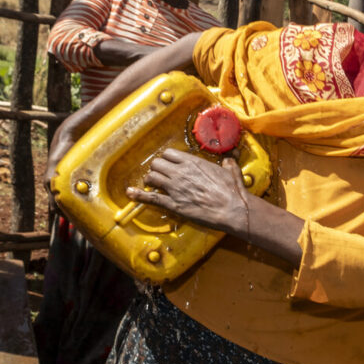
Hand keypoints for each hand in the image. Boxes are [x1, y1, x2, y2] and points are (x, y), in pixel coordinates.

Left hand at [127, 148, 251, 236]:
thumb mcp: (231, 170)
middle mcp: (180, 172)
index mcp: (193, 162)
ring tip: (151, 183)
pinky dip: (139, 195)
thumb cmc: (234, 190)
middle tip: (160, 174)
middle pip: (157, 164)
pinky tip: (130, 193)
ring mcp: (175, 189)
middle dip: (157, 168)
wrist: (233, 209)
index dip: (167, 158)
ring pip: (152, 177)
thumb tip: (229, 159)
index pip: (169, 154)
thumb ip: (227, 163)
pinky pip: (151, 198)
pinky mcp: (174, 205)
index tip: (168, 164)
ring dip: (150, 180)